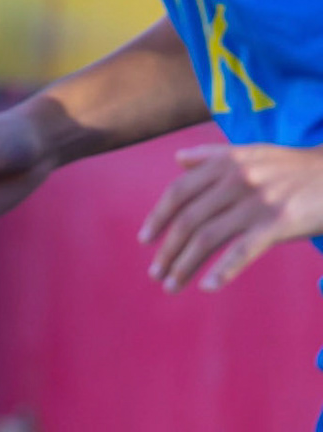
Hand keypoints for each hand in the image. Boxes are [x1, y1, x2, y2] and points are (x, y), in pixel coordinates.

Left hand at [139, 143, 322, 291]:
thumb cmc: (294, 168)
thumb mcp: (252, 152)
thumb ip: (212, 155)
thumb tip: (177, 160)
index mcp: (224, 163)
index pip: (179, 193)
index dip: (158, 217)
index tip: (145, 239)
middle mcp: (235, 181)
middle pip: (189, 219)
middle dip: (167, 249)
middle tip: (155, 273)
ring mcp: (256, 203)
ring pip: (208, 238)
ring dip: (185, 265)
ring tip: (172, 285)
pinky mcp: (278, 224)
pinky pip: (243, 251)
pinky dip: (222, 270)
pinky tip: (207, 286)